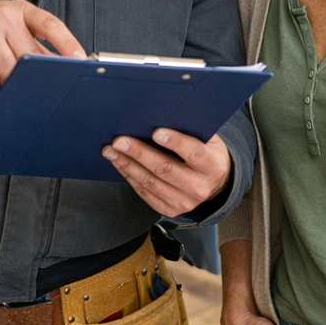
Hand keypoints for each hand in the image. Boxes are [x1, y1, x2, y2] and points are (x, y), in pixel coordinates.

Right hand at [0, 0, 84, 90]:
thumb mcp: (14, 26)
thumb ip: (36, 44)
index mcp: (21, 9)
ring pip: (8, 70)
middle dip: (29, 72)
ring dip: (6, 78)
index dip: (67, 43)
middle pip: (29, 56)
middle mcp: (3, 15)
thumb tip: (62, 66)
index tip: (79, 58)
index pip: (50, 25)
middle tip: (23, 73)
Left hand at [103, 128, 229, 216]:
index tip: (156, 132)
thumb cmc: (207, 154)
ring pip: (150, 182)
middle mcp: (199, 187)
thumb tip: (162, 114)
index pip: (194, 153)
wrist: (214, 185)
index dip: (175, 142)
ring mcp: (184, 202)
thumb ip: (191, 130)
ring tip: (112, 151)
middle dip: (139, 153)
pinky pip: (145, 193)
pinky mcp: (171, 210)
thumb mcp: (209, 140)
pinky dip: (130, 177)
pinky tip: (120, 164)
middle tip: (120, 141)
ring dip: (127, 165)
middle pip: (165, 169)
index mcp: (212, 166)